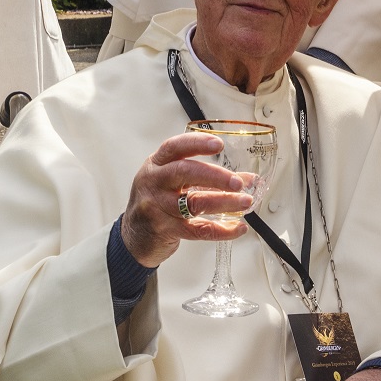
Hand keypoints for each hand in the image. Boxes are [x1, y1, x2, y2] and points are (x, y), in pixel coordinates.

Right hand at [120, 132, 255, 267]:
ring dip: (224, 202)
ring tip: (245, 202)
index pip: (174, 147)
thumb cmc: (156, 203)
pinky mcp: (164, 230)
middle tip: (238, 182)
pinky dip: (221, 230)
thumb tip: (247, 178)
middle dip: (215, 176)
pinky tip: (237, 228)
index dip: (196, 144)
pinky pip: (197, 230)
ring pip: (193, 203)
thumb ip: (207, 178)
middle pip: (184, 172)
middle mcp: (154, 183)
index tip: (219, 145)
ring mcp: (157, 207)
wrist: (134, 237)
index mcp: (156, 165)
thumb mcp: (173, 183)